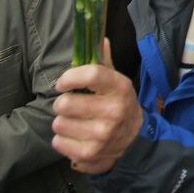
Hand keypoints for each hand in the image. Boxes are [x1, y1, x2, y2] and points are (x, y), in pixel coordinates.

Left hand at [51, 44, 142, 173]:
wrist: (136, 142)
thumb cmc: (120, 105)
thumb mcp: (117, 83)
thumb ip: (105, 62)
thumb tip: (100, 39)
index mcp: (119, 88)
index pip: (90, 74)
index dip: (69, 77)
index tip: (62, 83)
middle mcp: (113, 112)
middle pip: (67, 103)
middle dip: (62, 103)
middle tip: (69, 106)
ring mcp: (101, 135)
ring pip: (59, 123)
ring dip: (62, 122)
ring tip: (74, 122)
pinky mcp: (90, 154)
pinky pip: (58, 141)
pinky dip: (62, 139)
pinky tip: (74, 137)